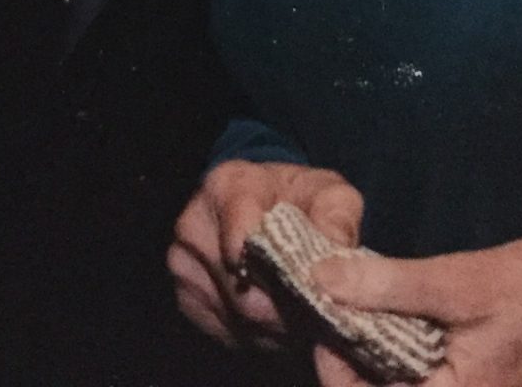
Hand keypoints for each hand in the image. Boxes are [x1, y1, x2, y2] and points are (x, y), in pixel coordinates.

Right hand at [169, 158, 363, 350]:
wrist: (270, 206)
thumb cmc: (301, 198)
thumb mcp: (329, 193)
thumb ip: (337, 217)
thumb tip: (337, 250)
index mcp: (226, 185)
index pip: (243, 240)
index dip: (283, 273)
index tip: (314, 287)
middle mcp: (194, 224)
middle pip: (243, 292)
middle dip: (287, 310)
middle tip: (320, 314)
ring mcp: (184, 264)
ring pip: (237, 319)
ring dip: (276, 328)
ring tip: (303, 316)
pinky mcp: (187, 298)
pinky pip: (228, 333)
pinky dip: (259, 336)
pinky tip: (278, 321)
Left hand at [311, 235, 521, 386]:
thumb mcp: (463, 281)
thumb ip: (391, 286)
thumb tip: (323, 279)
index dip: (333, 364)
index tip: (316, 314)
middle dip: (348, 353)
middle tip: (326, 299)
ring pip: (401, 382)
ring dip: (371, 347)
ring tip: (351, 299)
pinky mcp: (476, 381)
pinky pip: (424, 373)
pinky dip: (400, 346)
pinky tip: (390, 308)